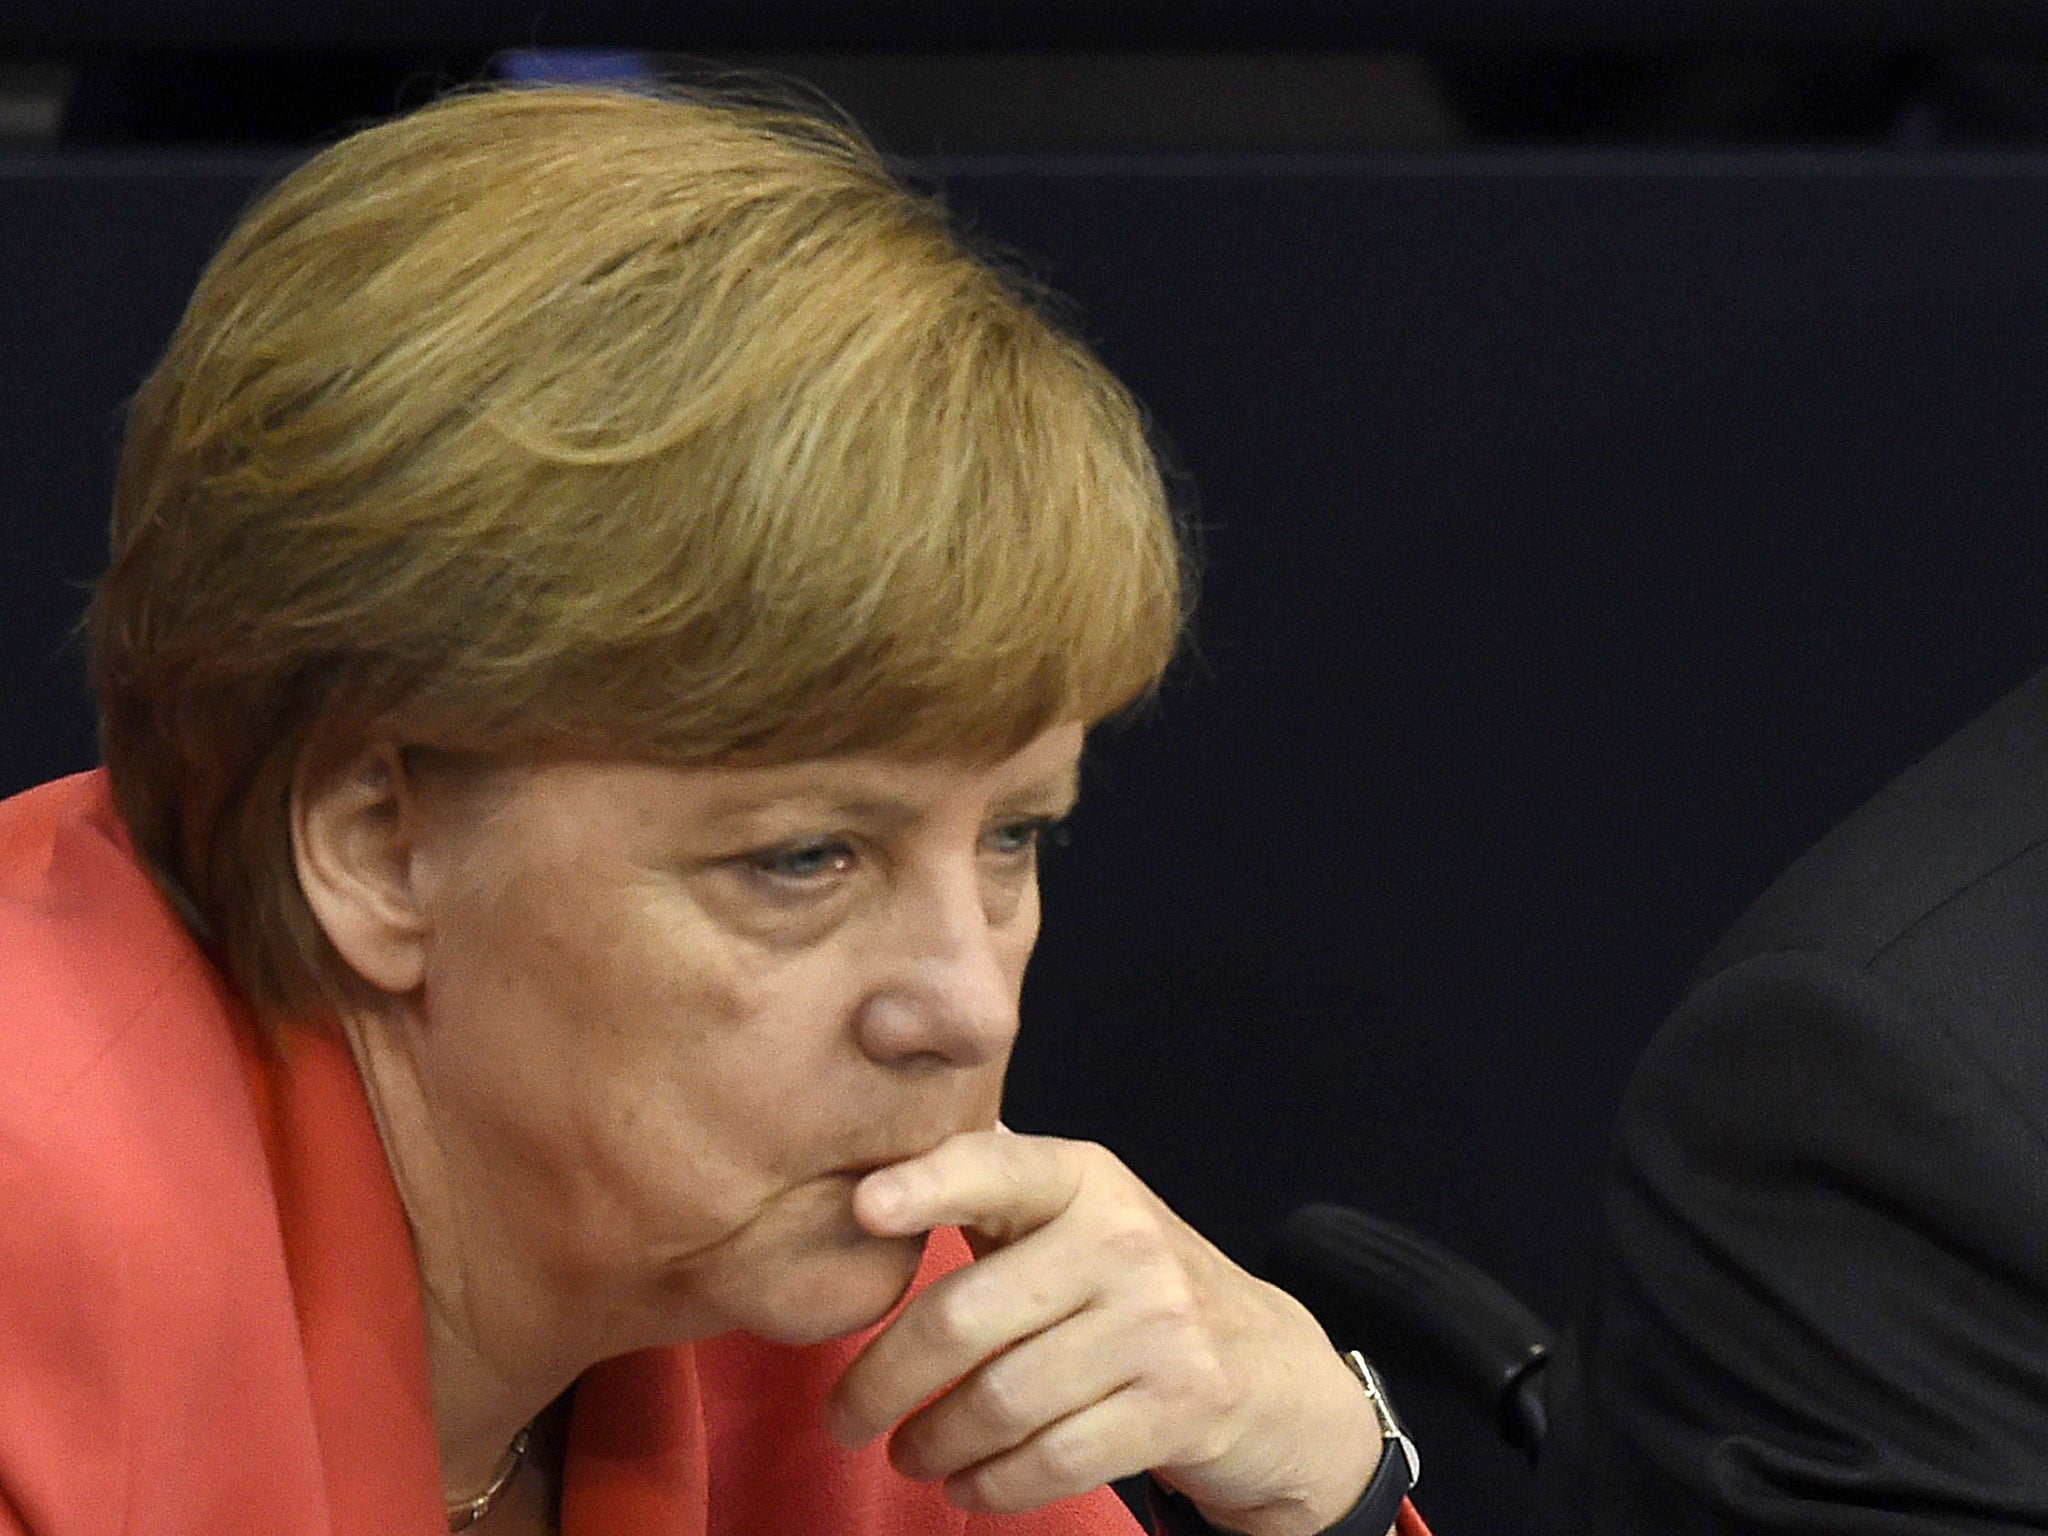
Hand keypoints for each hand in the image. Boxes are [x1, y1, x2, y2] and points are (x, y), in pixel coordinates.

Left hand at [825, 1131, 1383, 1535]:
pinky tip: (967, 1486)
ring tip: (907, 1454)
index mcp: (1083, 1178)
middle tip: (843, 1418)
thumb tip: (869, 1168)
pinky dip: (992, 1486)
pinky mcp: (1181, 1404)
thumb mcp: (1078, 1214)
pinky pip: (1053, 1459)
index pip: (994, 1168)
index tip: (864, 1207)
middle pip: (965, 1317)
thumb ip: (991, 1187)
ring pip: (1000, 1401)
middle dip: (882, 1381)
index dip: (927, 1184)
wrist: (1273, 1369)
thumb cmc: (1134, 1287)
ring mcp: (1159, 1322)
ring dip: (933, 1444)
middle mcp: (1123, 1239)